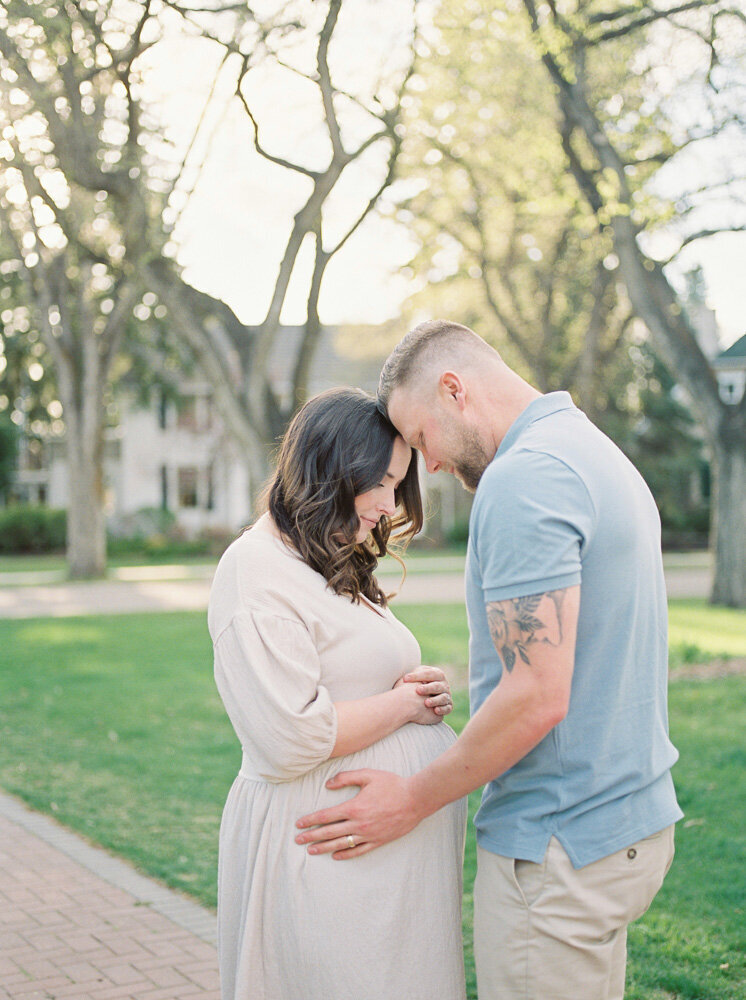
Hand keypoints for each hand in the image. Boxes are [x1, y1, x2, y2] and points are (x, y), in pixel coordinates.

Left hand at [295, 769, 422, 858]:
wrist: (415, 799)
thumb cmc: (392, 785)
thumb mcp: (368, 775)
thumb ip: (346, 777)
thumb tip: (327, 784)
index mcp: (354, 807)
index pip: (326, 816)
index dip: (311, 820)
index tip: (299, 824)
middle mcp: (359, 823)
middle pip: (330, 832)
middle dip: (312, 836)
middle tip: (298, 840)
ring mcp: (369, 834)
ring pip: (342, 843)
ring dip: (324, 847)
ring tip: (311, 850)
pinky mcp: (378, 840)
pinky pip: (359, 850)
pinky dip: (346, 854)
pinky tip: (336, 856)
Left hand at [394, 665, 453, 717]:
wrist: (420, 700)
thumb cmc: (415, 685)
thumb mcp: (415, 678)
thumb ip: (413, 674)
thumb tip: (405, 676)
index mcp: (437, 674)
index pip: (429, 673)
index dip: (418, 676)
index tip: (405, 679)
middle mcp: (444, 684)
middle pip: (437, 686)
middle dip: (428, 688)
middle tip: (418, 690)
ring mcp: (447, 695)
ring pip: (443, 698)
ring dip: (435, 700)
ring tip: (426, 703)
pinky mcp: (448, 706)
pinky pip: (448, 708)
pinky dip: (443, 709)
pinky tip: (435, 710)